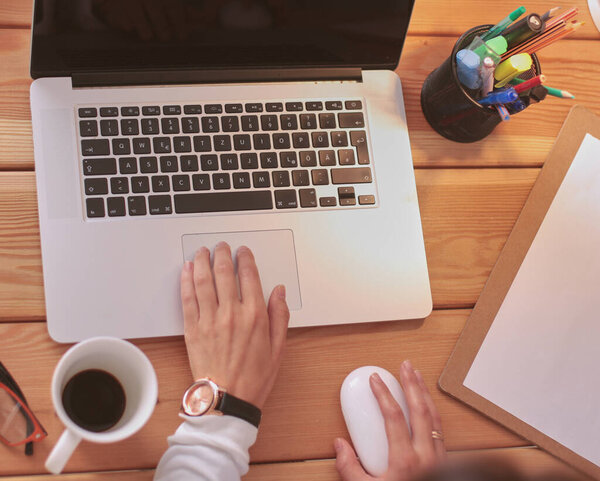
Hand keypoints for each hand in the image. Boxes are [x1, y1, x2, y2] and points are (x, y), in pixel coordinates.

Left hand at [180, 242, 289, 408]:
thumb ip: (279, 316)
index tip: (242, 251)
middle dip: (222, 254)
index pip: (249, 276)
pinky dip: (185, 281)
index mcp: (254, 315)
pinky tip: (186, 270)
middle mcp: (231, 313)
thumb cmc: (253, 378)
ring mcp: (209, 320)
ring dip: (201, 261)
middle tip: (221, 246)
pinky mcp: (192, 329)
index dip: (245, 259)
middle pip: (224, 273)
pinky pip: (187, 299)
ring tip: (201, 251)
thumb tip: (279, 292)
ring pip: (203, 281)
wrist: (227, 400)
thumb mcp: (278, 348)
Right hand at [335, 360, 445, 480]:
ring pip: (434, 416)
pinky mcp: (446, 462)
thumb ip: (350, 469)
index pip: (394, 416)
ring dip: (425, 393)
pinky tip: (427, 405)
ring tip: (417, 377)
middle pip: (420, 409)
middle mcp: (426, 455)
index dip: (384, 394)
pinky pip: (439, 429)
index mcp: (406, 460)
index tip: (375, 379)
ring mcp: (439, 458)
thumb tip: (339, 445)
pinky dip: (432, 411)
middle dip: (412, 383)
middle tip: (405, 365)